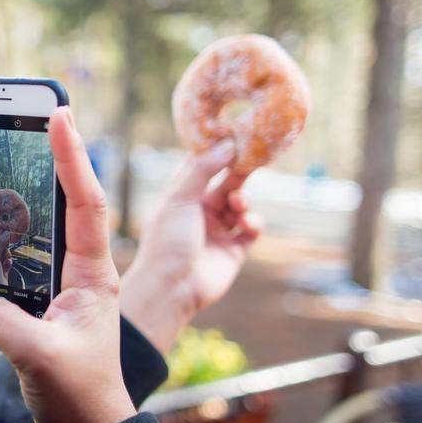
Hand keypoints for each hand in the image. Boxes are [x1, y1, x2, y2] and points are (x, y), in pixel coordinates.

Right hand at [0, 106, 134, 422]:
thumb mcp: (47, 358)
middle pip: (42, 211)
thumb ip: (12, 326)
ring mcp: (49, 285)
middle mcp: (72, 271)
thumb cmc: (81, 392)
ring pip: (10, 242)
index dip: (73, 157)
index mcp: (92, 274)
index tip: (59, 115)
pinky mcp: (29, 304)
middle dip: (13, 182)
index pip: (85, 203)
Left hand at [0, 230, 11, 284]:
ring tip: (6, 259)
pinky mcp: (3, 271)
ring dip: (7, 255)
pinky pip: (8, 262)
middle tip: (7, 245)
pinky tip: (8, 265)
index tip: (6, 228)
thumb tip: (5, 233)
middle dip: (4, 246)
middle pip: (0, 245)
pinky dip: (9, 263)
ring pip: (5, 253)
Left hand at [119, 139, 261, 354]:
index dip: (220, 151)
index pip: (204, 166)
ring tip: (238, 205)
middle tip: (252, 160)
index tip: (237, 135)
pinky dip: (254, 222)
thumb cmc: (168, 241)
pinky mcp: (234, 249)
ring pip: (241, 204)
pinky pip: (252, 228)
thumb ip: (203, 169)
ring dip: (244, 200)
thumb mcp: (180, 198)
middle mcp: (200, 210)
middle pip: (227, 182)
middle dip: (240, 173)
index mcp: (182, 195)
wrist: (173, 287)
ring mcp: (218, 230)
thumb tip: (228, 143)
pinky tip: (247, 224)